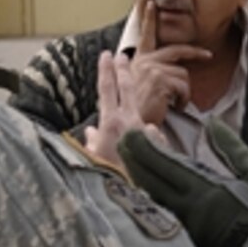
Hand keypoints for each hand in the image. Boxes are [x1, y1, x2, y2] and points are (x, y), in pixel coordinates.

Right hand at [85, 51, 163, 168]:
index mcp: (110, 122)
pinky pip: (150, 133)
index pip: (106, 89)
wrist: (134, 191)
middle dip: (123, 70)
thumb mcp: (93, 158)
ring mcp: (145, 130)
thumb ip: (92, 142)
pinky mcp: (156, 141)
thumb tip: (91, 132)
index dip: (105, 70)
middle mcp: (129, 121)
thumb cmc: (108, 176)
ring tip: (135, 88)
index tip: (106, 55)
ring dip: (136, 97)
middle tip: (122, 55)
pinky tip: (145, 141)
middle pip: (127, 88)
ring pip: (139, 107)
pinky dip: (145, 133)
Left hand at [118, 119, 247, 246]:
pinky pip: (160, 212)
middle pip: (149, 179)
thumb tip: (212, 123)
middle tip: (121, 139)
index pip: (166, 163)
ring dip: (136, 176)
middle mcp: (190, 207)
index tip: (134, 129)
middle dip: (133, 158)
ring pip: (150, 196)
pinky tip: (142, 185)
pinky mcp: (187, 236)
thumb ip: (231, 147)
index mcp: (206, 188)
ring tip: (127, 159)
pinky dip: (148, 195)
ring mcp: (186, 223)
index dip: (146, 146)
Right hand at [130, 0, 210, 124]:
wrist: (126, 126)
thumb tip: (161, 76)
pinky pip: (184, 87)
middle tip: (208, 55)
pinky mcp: (161, 79)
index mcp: (137, 62)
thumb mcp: (133, 90)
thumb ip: (144, 77)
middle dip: (195, 52)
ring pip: (183, 75)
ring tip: (174, 104)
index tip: (152, 5)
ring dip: (184, 92)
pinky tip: (173, 107)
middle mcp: (144, 61)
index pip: (145, 36)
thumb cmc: (132, 111)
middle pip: (177, 50)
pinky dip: (183, 100)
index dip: (149, 20)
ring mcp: (153, 68)